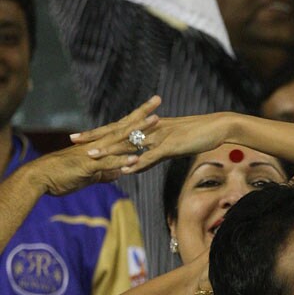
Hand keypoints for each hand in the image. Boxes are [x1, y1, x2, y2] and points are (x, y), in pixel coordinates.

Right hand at [42, 96, 161, 188]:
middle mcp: (98, 145)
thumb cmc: (61, 176)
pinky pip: (108, 163)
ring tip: (156, 122)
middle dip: (142, 115)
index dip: (137, 118)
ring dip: (139, 131)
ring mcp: (94, 154)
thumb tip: (119, 174)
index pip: (121, 128)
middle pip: (124, 126)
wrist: (39, 177)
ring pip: (120, 139)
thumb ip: (105, 173)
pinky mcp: (88, 166)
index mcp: (99, 145)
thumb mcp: (89, 175)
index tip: (153, 108)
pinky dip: (122, 161)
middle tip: (158, 100)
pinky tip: (136, 159)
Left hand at [72, 100, 240, 174]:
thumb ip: (153, 154)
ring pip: (131, 143)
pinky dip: (138, 161)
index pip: (119, 128)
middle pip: (118, 132)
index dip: (99, 132)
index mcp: (149, 127)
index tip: (80, 135)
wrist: (218, 127)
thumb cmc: (198, 135)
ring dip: (111, 150)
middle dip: (95, 137)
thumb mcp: (172, 146)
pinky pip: (151, 155)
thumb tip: (136, 164)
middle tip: (73, 139)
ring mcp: (160, 136)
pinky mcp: (171, 145)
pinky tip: (126, 168)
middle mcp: (150, 128)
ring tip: (92, 155)